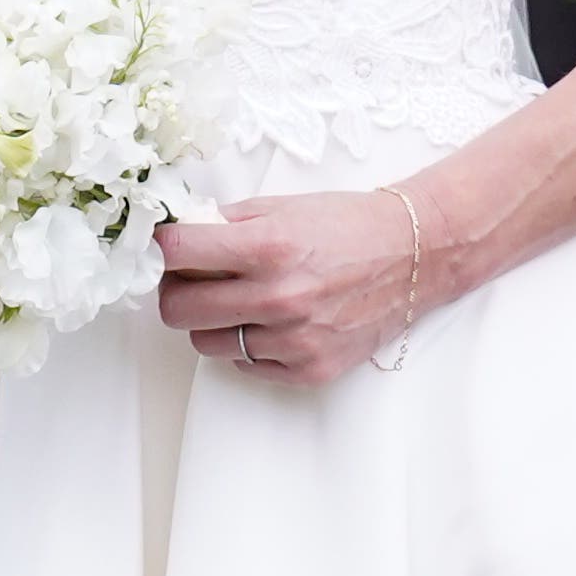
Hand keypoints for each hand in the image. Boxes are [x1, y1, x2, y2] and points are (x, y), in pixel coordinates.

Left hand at [156, 188, 429, 386]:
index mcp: (268, 246)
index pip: (176, 254)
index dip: (162, 248)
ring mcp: (294, 339)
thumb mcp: (281, 207)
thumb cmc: (347, 225)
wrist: (413, 256)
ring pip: (207, 343)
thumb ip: (225, 223)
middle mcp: (279, 297)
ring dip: (212, 321)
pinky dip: (249, 346)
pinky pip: (247, 366)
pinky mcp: (310, 369)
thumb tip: (176, 234)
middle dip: (174, 291)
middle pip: (178, 310)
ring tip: (240, 300)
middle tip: (189, 280)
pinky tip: (271, 322)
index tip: (166, 247)